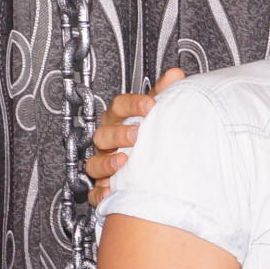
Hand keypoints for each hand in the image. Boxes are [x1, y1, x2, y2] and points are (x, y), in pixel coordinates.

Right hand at [84, 67, 186, 205]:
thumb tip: (175, 75)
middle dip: (119, 134)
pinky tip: (111, 192)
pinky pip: (94, 192)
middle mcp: (108, 142)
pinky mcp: (103, 187)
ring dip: (107, 162)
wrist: (146, 165)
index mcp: (119, 120)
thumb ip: (163, 94)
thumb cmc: (145, 133)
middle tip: (137, 134)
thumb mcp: (154, 114)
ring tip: (123, 161)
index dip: (132, 105)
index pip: (119, 106)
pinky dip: (100, 193)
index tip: (149, 105)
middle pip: (103, 134)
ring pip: (94, 163)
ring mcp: (103, 163)